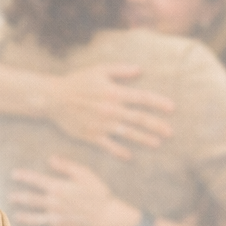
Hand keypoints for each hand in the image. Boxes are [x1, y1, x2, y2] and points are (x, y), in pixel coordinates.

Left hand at [10, 156, 140, 225]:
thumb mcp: (85, 174)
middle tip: (12, 197)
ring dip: (24, 218)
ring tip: (17, 217)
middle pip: (31, 200)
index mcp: (57, 188)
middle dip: (19, 198)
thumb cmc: (99, 194)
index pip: (35, 180)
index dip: (23, 176)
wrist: (108, 219)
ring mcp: (55, 220)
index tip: (14, 175)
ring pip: (34, 219)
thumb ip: (67, 166)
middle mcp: (52, 204)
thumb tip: (51, 159)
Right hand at [50, 65, 175, 159]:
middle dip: (157, 126)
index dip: (158, 103)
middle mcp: (111, 110)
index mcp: (114, 93)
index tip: (172, 108)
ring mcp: (102, 125)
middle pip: (139, 119)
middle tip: (170, 132)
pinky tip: (129, 156)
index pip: (142, 98)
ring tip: (157, 144)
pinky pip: (109, 146)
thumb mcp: (99, 69)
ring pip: (128, 134)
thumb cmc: (77, 81)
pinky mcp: (91, 136)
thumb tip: (140, 70)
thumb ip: (120, 70)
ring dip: (144, 139)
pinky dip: (120, 152)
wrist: (53, 98)